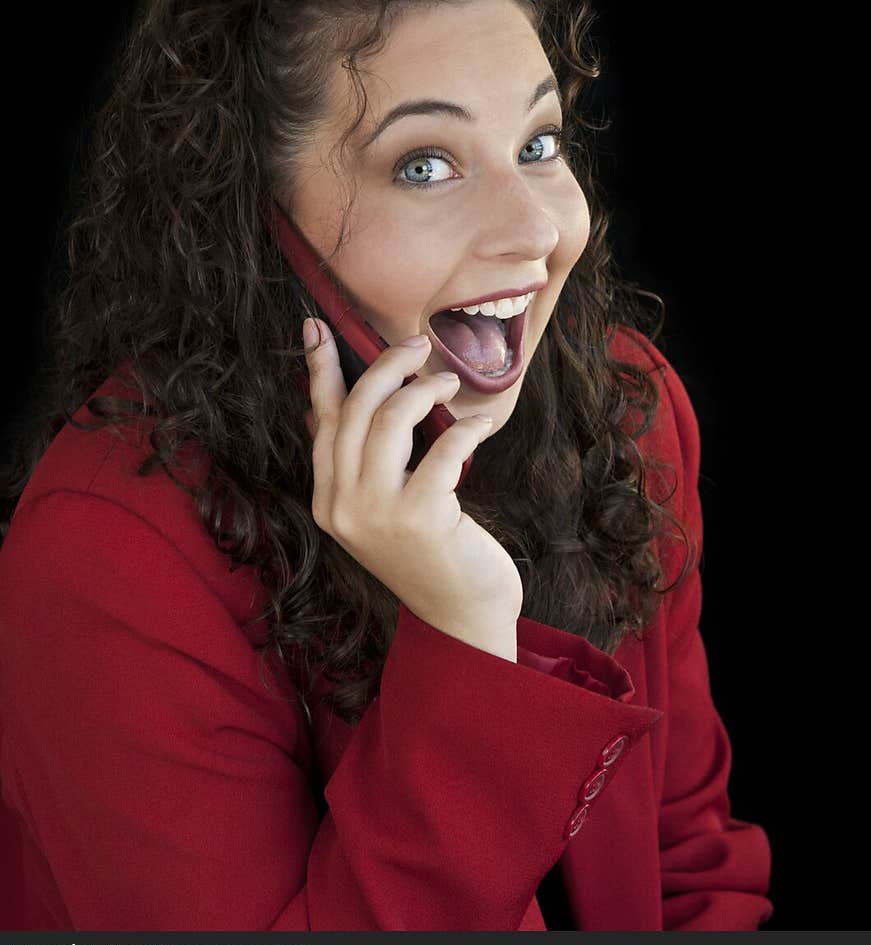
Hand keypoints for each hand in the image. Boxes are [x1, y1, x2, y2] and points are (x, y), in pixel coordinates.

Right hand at [303, 321, 522, 650]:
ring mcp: (378, 514)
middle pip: (355, 410)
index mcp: (328, 500)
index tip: (316, 326)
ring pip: (389, 421)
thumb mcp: (380, 508)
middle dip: (386, 365)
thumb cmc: (429, 554)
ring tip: (449, 383)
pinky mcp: (420, 518)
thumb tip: (333, 406)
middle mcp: (343, 506)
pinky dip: (464, 428)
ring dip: (423, 390)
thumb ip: (357, 463)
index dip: (319, 369)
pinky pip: (440, 449)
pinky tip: (480, 426)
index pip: (320, 420)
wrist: (461, 618)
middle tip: (418, 346)